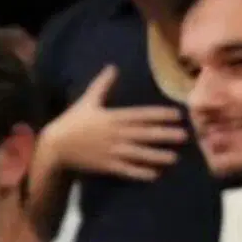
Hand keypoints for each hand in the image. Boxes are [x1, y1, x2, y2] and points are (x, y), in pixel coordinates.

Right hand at [46, 66, 187, 181]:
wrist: (57, 146)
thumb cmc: (73, 121)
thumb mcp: (88, 99)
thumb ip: (103, 84)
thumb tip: (113, 67)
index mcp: (113, 117)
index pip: (141, 115)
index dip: (159, 114)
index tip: (176, 114)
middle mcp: (116, 134)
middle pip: (144, 134)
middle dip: (165, 135)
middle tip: (185, 136)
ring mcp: (112, 152)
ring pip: (139, 154)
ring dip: (157, 156)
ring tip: (175, 158)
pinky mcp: (108, 166)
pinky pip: (127, 170)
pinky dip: (140, 173)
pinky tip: (155, 175)